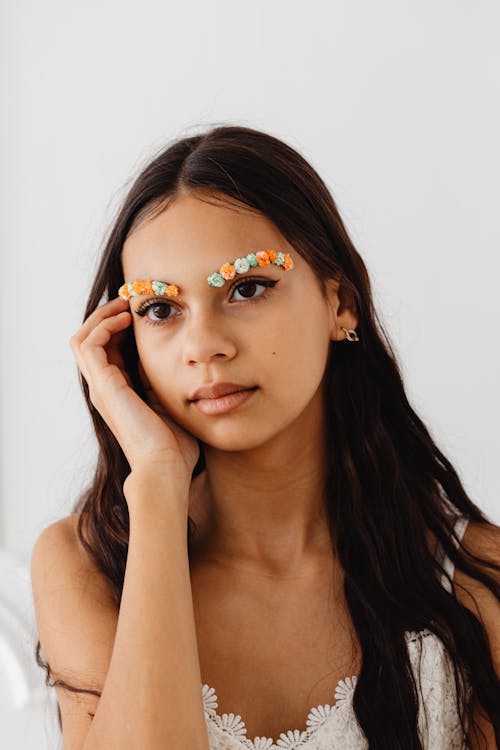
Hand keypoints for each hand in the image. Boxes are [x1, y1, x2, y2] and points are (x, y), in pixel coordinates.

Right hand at [69, 296, 199, 490]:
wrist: (166, 467)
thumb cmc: (175, 444)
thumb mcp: (173, 402)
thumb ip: (168, 381)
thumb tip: (185, 359)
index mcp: (119, 392)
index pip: (110, 349)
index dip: (122, 326)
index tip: (143, 312)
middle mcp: (105, 388)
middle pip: (92, 340)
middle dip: (109, 316)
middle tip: (131, 301)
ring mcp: (101, 387)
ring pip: (83, 338)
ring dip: (103, 317)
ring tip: (126, 305)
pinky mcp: (103, 386)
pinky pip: (89, 344)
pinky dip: (104, 326)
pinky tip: (127, 320)